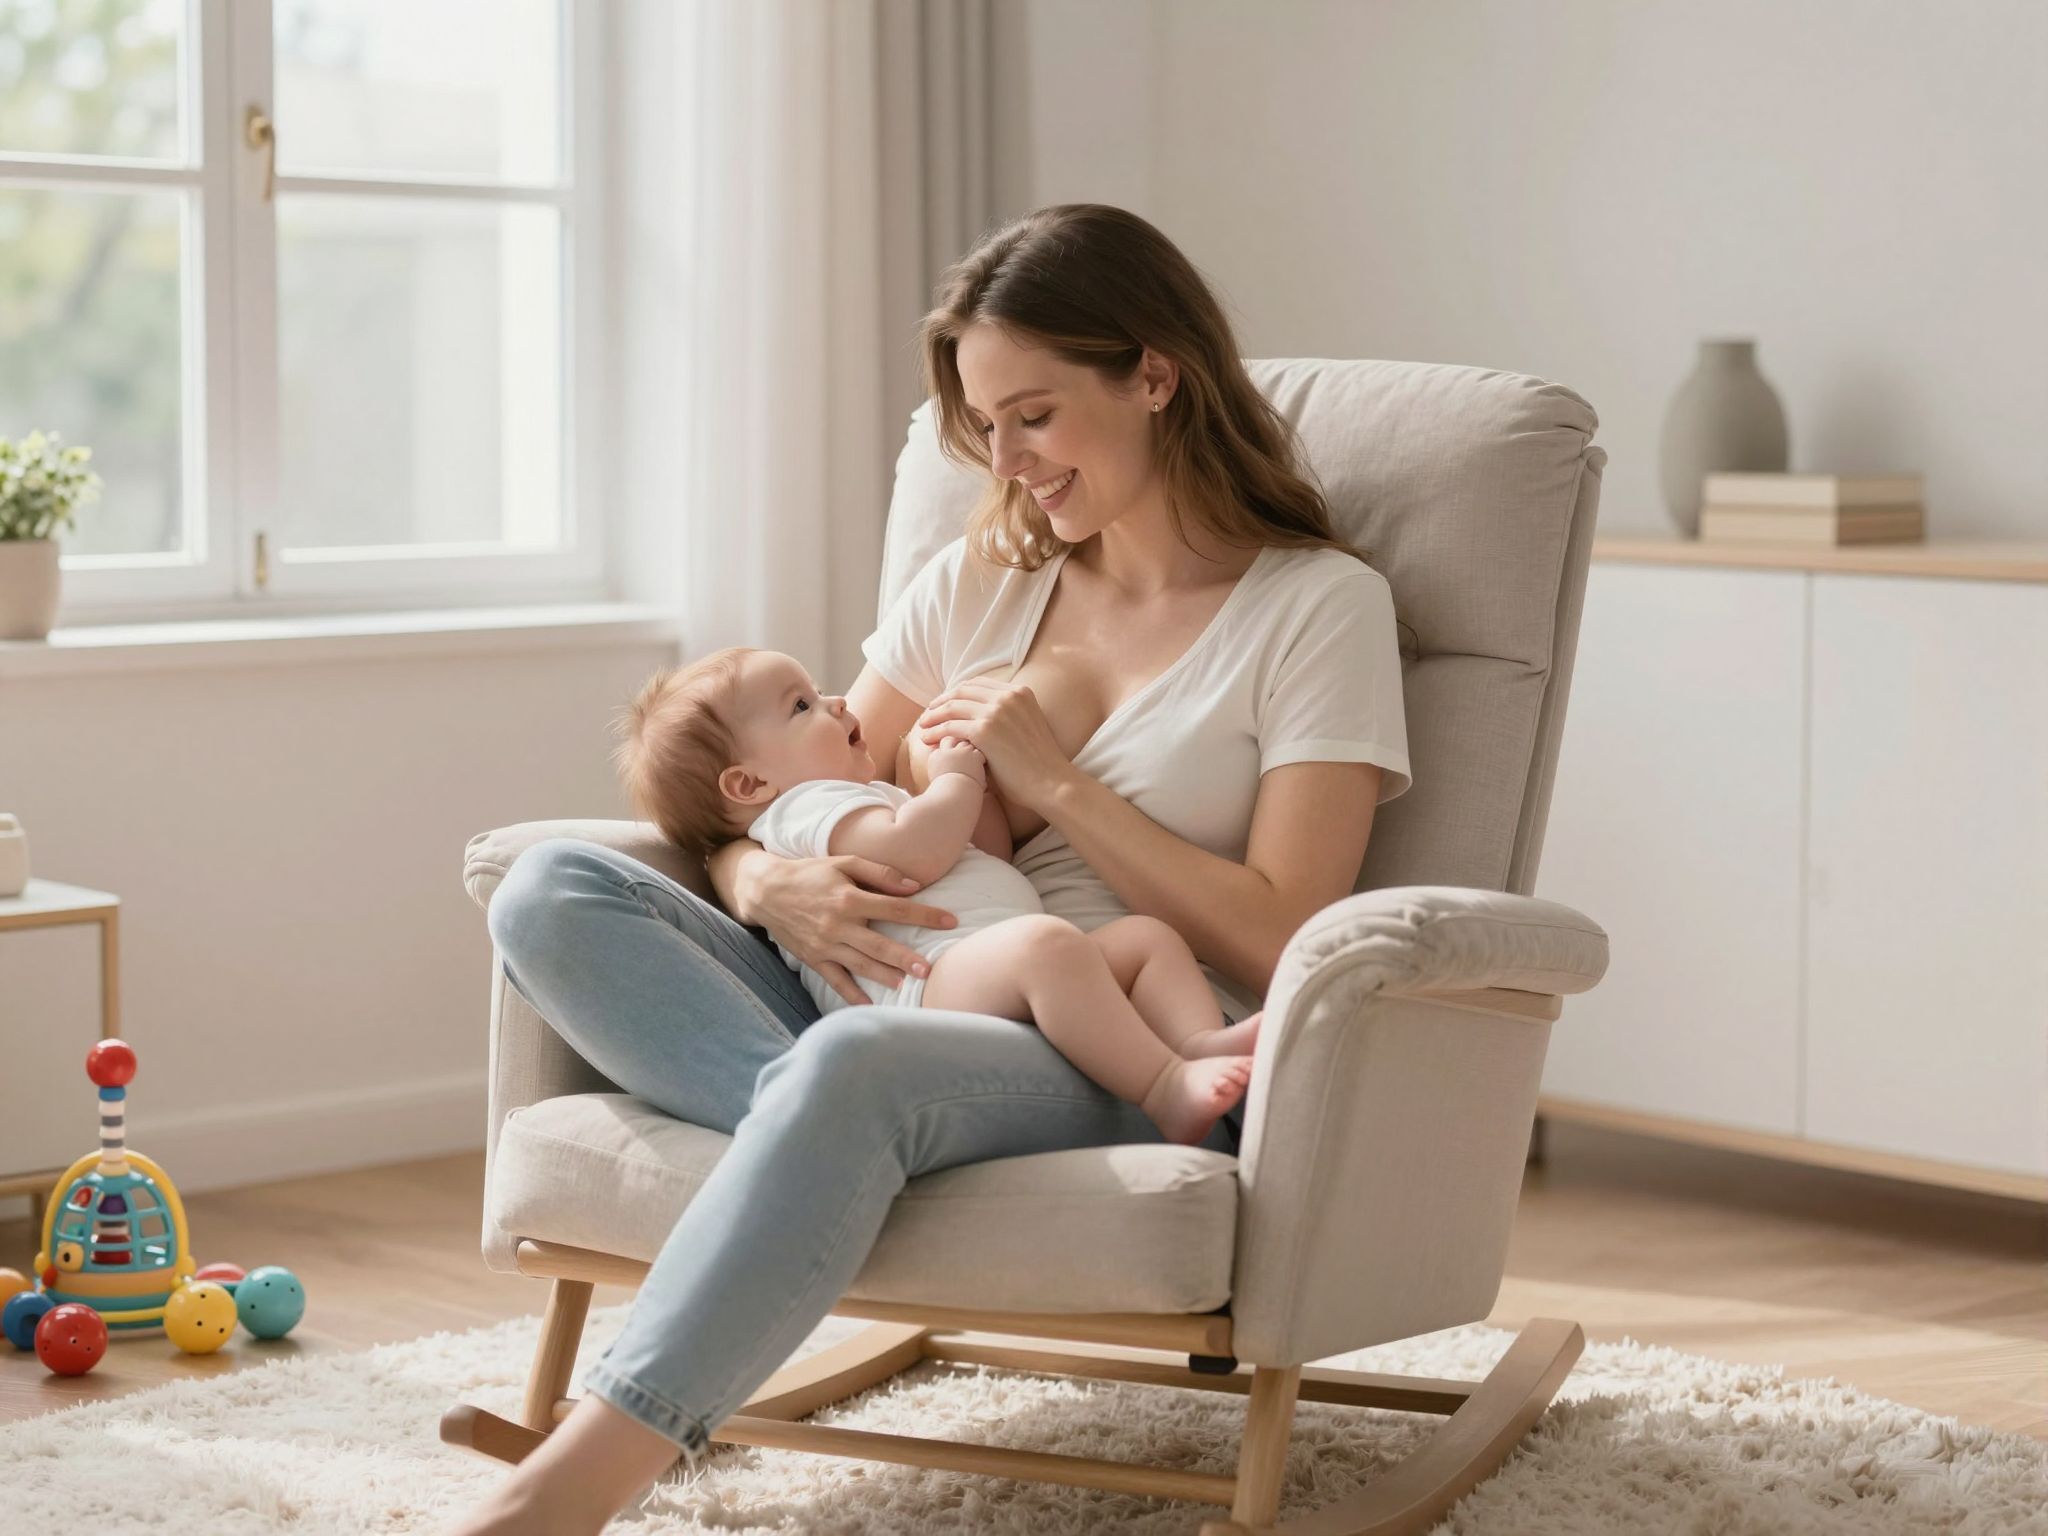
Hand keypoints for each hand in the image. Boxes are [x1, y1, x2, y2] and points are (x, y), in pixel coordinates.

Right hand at [749, 853, 957, 1006]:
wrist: (766, 891)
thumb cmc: (810, 873)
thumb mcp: (843, 863)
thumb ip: (880, 873)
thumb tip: (914, 886)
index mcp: (849, 898)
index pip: (896, 908)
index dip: (926, 914)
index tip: (951, 921)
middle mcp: (838, 924)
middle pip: (879, 943)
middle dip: (906, 957)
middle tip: (929, 969)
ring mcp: (825, 945)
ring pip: (861, 964)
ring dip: (885, 975)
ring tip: (907, 984)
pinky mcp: (814, 959)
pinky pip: (835, 980)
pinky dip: (852, 994)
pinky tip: (870, 1004)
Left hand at [915, 677, 1075, 812]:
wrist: (1051, 782)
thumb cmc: (1040, 764)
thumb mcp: (1027, 726)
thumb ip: (1007, 717)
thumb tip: (981, 718)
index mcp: (1020, 692)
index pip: (979, 684)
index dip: (958, 692)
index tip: (945, 702)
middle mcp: (1007, 696)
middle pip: (962, 691)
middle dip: (941, 701)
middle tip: (928, 713)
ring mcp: (996, 712)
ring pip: (952, 707)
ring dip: (933, 716)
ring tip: (923, 726)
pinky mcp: (984, 731)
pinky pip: (950, 727)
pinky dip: (935, 732)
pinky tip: (928, 740)